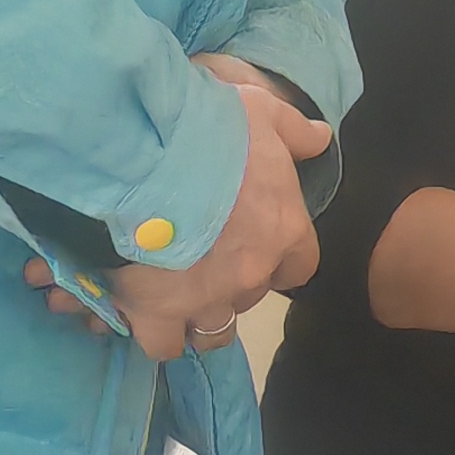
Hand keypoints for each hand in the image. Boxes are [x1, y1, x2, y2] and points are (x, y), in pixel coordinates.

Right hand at [23, 60, 329, 361]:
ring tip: (166, 293)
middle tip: (196, 260)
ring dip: (192, 317)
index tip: (252, 245)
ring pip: (208, 332)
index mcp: (283, 232)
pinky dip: (149, 328)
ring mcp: (204, 301)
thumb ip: (294, 131)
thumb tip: (321, 139)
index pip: (299, 267)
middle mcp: (250, 277)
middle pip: (248, 300)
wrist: (144, 152)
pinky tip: (133, 306)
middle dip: (226, 286)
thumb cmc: (210, 128)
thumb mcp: (261, 112)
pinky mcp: (156, 314)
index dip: (276, 260)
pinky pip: (161, 342)